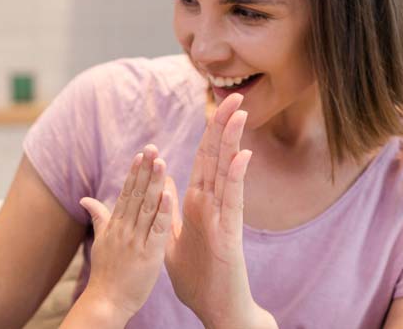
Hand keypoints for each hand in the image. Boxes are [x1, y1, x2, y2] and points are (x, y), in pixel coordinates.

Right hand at [68, 145, 172, 324]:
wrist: (106, 302)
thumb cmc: (105, 274)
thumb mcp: (100, 241)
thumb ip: (98, 217)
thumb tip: (84, 198)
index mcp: (115, 226)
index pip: (126, 193)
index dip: (134, 173)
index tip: (142, 154)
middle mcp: (124, 229)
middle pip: (136, 195)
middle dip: (145, 170)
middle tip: (153, 148)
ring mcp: (135, 242)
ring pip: (147, 208)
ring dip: (154, 184)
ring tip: (161, 162)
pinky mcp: (148, 256)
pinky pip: (157, 230)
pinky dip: (163, 212)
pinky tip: (168, 194)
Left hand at [164, 93, 275, 328]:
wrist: (216, 309)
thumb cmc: (197, 277)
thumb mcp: (170, 237)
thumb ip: (167, 208)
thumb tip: (162, 183)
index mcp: (197, 202)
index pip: (203, 159)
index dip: (208, 132)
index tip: (215, 106)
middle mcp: (212, 204)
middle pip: (217, 157)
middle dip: (223, 126)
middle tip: (234, 96)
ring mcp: (223, 217)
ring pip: (227, 172)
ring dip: (232, 142)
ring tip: (240, 113)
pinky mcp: (229, 235)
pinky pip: (232, 202)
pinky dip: (235, 178)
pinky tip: (240, 156)